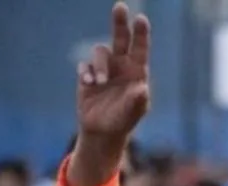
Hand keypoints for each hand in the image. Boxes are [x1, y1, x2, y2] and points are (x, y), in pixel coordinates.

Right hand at [68, 3, 151, 185]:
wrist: (103, 131)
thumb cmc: (123, 121)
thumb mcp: (133, 112)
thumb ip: (137, 100)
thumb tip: (142, 88)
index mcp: (137, 72)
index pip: (140, 48)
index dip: (141, 34)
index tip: (141, 19)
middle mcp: (121, 66)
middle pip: (121, 38)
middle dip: (120, 22)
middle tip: (120, 6)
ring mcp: (104, 69)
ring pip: (100, 52)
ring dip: (100, 65)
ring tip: (99, 82)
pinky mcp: (88, 75)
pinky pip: (85, 65)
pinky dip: (86, 72)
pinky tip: (89, 84)